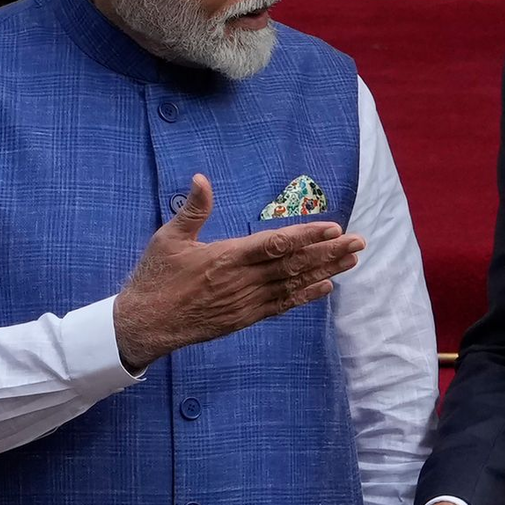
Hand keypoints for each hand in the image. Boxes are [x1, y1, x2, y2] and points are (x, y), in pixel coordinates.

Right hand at [113, 173, 363, 371]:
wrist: (144, 325)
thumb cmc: (155, 278)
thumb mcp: (169, 238)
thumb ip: (193, 209)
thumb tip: (202, 178)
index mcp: (227, 257)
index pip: (276, 244)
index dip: (307, 236)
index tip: (333, 227)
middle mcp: (243, 281)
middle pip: (294, 265)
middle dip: (329, 252)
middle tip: (359, 242)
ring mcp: (246, 302)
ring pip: (294, 285)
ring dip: (325, 272)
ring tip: (351, 260)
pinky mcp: (244, 318)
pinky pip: (281, 306)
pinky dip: (305, 297)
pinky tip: (326, 288)